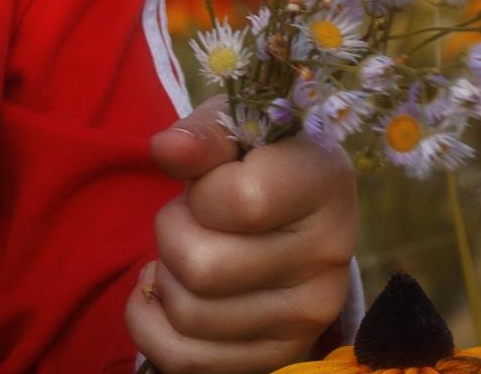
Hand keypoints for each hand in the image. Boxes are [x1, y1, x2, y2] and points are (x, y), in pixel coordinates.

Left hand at [126, 101, 357, 373]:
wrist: (296, 219)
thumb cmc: (257, 163)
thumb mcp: (238, 130)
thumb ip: (204, 134)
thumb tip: (166, 149)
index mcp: (326, 183)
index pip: (239, 201)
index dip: (202, 190)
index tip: (211, 182)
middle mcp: (329, 255)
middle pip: (201, 266)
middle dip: (171, 233)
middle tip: (189, 219)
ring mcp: (307, 315)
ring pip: (187, 314)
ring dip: (165, 278)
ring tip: (189, 251)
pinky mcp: (278, 355)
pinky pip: (181, 357)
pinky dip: (151, 323)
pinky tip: (170, 293)